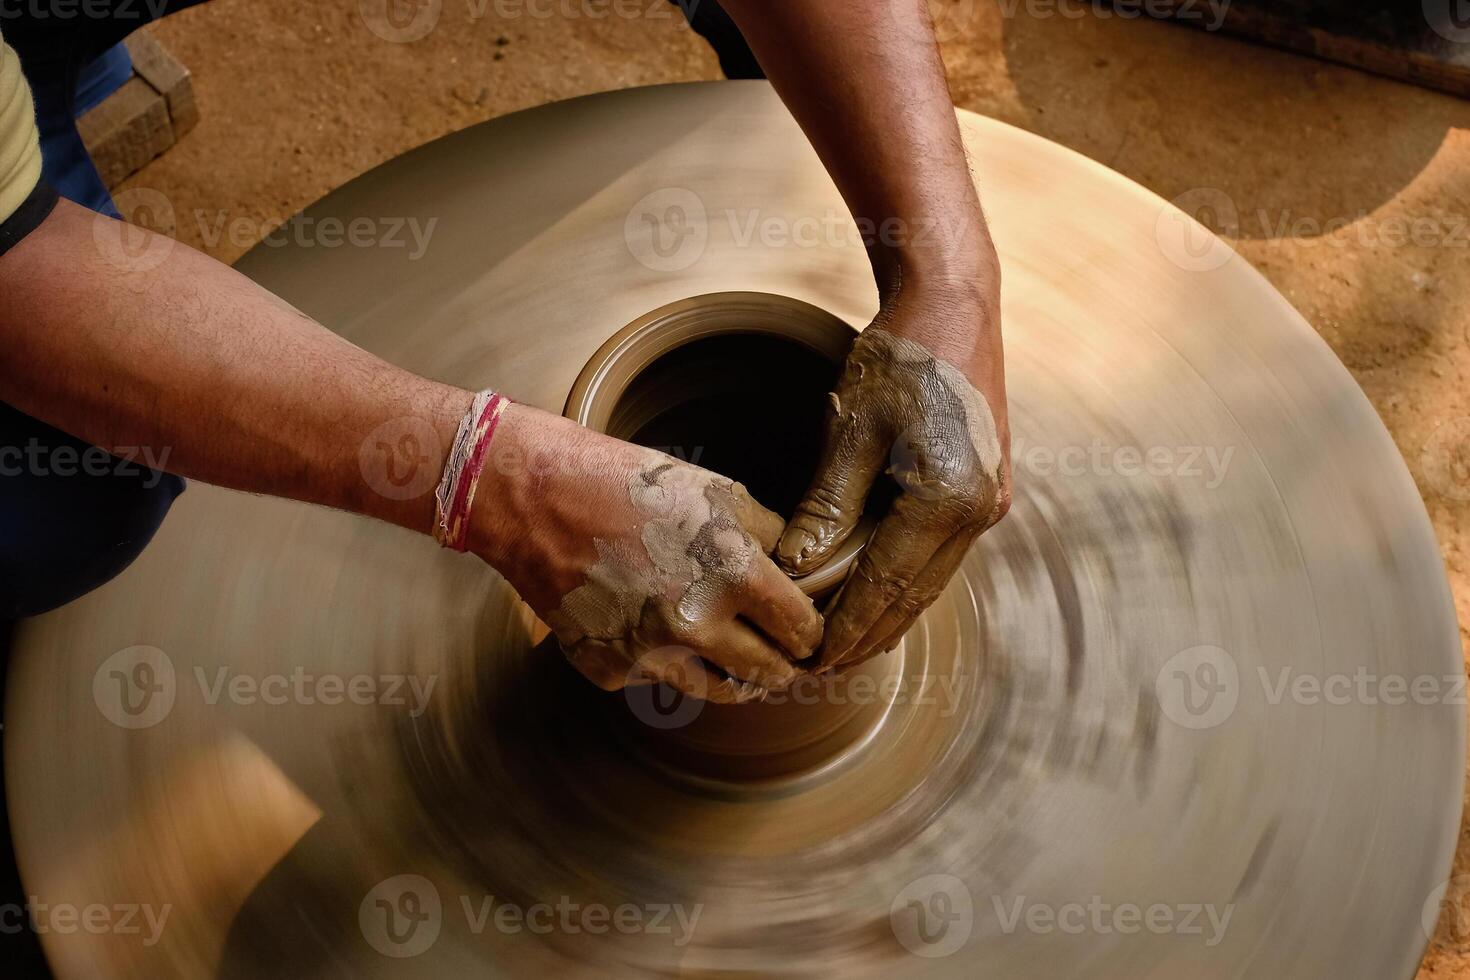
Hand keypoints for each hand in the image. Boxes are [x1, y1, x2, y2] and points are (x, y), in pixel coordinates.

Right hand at [470, 405, 822, 702]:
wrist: (535, 499)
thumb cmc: (628, 485)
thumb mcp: (717, 492)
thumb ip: (770, 539)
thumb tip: (802, 575)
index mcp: (733, 575)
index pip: (803, 632)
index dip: (811, 633)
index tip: (807, 632)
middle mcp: (696, 625)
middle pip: (769, 677)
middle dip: (782, 664)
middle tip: (780, 652)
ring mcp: (650, 655)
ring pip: (716, 690)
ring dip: (728, 672)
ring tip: (724, 644)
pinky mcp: (611, 671)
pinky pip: (657, 679)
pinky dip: (663, 660)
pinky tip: (649, 622)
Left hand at [776, 296, 1010, 671]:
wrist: (956, 302)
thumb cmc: (900, 357)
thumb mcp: (851, 429)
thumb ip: (826, 505)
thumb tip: (796, 568)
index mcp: (947, 500)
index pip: (886, 587)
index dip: (848, 630)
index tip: (812, 661)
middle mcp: (980, 511)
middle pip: (915, 596)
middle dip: (868, 637)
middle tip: (821, 672)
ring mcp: (990, 502)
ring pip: (930, 579)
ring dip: (888, 615)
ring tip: (844, 647)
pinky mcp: (986, 489)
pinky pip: (940, 553)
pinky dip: (906, 580)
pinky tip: (877, 598)